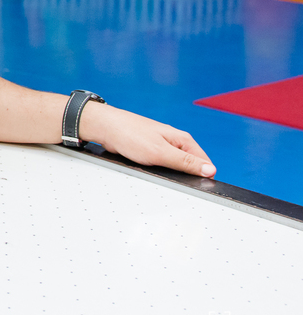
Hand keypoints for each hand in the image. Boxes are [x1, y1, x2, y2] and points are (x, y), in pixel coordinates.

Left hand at [82, 102, 214, 177]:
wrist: (105, 128)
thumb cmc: (130, 134)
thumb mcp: (160, 152)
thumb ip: (185, 162)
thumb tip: (210, 170)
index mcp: (183, 140)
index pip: (204, 163)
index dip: (203, 176)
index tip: (195, 186)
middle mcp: (175, 142)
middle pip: (190, 165)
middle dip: (183, 176)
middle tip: (169, 179)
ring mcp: (163, 146)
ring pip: (174, 166)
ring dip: (168, 173)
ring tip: (155, 172)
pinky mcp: (151, 150)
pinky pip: (160, 164)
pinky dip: (156, 169)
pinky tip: (148, 170)